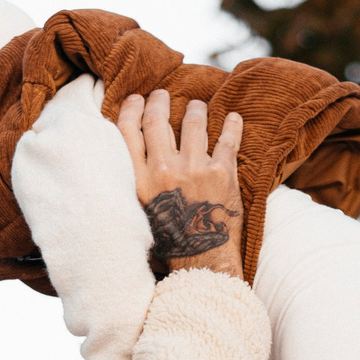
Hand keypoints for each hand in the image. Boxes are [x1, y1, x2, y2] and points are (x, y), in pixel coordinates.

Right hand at [115, 89, 244, 278]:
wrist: (203, 264)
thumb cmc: (169, 245)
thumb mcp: (138, 216)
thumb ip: (133, 187)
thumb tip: (125, 164)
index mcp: (138, 181)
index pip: (128, 131)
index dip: (131, 110)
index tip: (137, 100)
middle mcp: (164, 170)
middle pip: (158, 120)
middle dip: (159, 102)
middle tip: (162, 95)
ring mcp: (195, 169)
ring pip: (193, 123)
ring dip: (195, 110)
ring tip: (196, 106)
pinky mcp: (223, 174)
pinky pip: (228, 139)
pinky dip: (232, 126)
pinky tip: (234, 118)